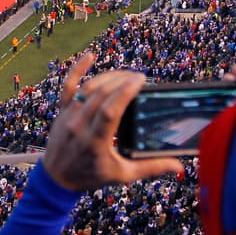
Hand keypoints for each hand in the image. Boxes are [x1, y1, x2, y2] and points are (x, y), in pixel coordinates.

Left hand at [41, 53, 182, 190]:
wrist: (57, 178)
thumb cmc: (91, 176)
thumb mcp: (122, 175)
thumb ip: (150, 168)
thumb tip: (179, 166)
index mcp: (96, 141)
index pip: (110, 110)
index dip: (125, 91)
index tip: (140, 80)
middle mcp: (80, 125)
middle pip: (101, 95)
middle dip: (122, 81)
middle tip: (139, 77)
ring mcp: (69, 115)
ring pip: (88, 88)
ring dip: (109, 77)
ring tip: (126, 74)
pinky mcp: (62, 110)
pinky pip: (68, 85)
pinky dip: (77, 69)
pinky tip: (90, 56)